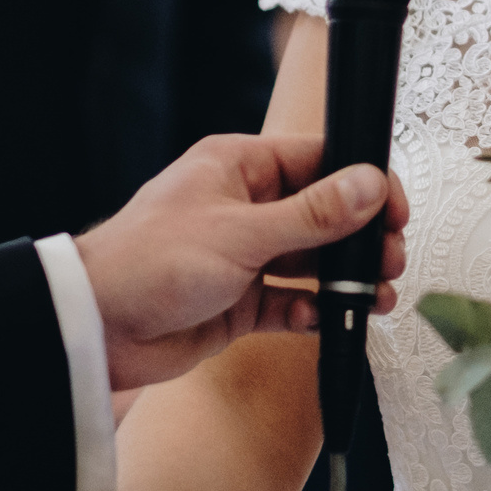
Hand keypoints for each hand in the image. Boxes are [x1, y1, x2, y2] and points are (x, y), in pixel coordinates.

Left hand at [74, 133, 408, 387]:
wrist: (95, 329)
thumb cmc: (149, 262)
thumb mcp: (241, 234)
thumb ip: (312, 214)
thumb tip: (368, 185)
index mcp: (240, 168)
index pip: (319, 161)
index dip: (363, 183)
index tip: (395, 211)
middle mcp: (245, 207)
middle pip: (324, 214)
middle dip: (361, 238)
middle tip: (390, 260)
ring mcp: (244, 256)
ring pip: (312, 262)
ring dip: (345, 280)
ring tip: (376, 296)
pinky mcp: (240, 303)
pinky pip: (291, 302)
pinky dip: (312, 311)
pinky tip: (323, 317)